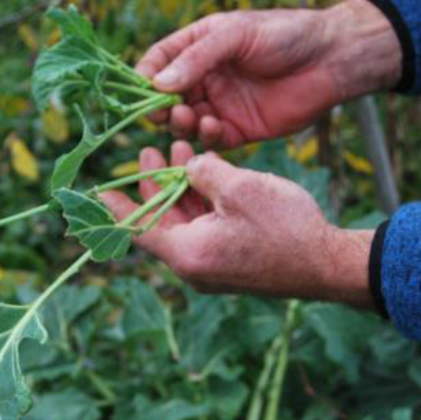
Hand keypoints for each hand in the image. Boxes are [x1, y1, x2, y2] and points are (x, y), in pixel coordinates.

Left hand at [101, 143, 375, 307]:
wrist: (327, 265)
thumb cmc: (284, 227)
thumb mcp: (238, 187)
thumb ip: (203, 172)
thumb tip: (189, 166)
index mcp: (186, 253)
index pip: (135, 229)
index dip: (114, 206)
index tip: (93, 190)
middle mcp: (192, 267)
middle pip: (159, 223)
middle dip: (153, 185)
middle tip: (148, 151)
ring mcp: (211, 268)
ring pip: (183, 223)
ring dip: (179, 189)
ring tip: (178, 151)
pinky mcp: (229, 263)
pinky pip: (203, 230)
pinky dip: (200, 203)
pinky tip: (205, 173)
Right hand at [137, 0, 400, 147]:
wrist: (331, 60)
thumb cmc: (284, 35)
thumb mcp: (235, 35)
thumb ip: (196, 59)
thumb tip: (157, 84)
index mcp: (198, 47)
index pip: (158, 62)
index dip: (144, 77)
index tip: (139, 91)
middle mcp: (204, 78)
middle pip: (165, 98)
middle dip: (160, 107)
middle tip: (165, 112)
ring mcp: (219, 105)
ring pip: (184, 123)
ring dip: (181, 124)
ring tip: (190, 118)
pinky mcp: (237, 131)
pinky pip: (210, 142)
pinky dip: (205, 139)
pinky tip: (213, 127)